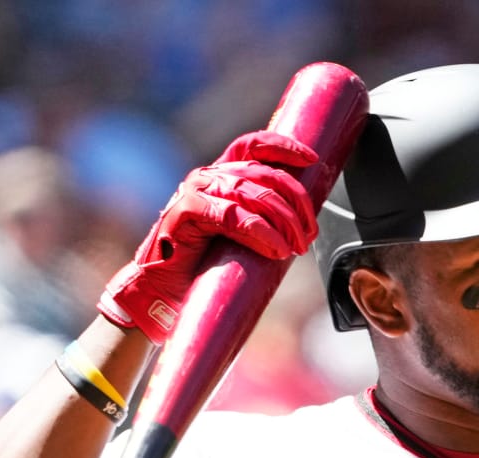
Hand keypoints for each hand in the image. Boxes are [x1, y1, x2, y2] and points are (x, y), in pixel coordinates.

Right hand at [98, 131, 319, 342]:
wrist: (166, 289)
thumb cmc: (205, 266)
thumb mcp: (243, 237)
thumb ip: (264, 221)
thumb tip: (302, 226)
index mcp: (223, 176)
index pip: (254, 147)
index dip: (283, 147)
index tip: (312, 159)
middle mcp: (209, 177)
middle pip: (263, 174)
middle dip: (295, 202)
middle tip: (309, 233)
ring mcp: (195, 191)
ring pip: (250, 193)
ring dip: (282, 221)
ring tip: (296, 247)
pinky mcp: (186, 211)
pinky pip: (232, 216)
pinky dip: (259, 232)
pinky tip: (276, 249)